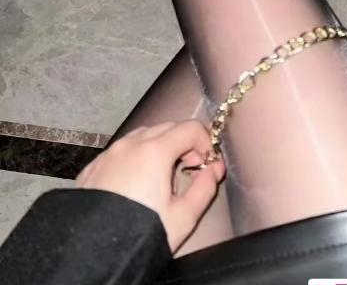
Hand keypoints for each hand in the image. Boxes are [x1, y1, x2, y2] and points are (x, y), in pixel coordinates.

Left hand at [76, 121, 224, 251]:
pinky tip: (136, 183)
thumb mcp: (183, 217)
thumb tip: (215, 169)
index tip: (206, 164)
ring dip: (160, 147)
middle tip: (190, 169)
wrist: (93, 256)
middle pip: (168, 127)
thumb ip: (205, 187)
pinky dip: (136, 157)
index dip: (205, 143)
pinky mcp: (93, 167)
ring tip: (162, 178)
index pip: (191, 128)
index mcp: (155, 151)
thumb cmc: (140, 236)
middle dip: (184, 143)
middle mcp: (130, 145)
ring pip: (143, 136)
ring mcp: (109, 154)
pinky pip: (121, 151)